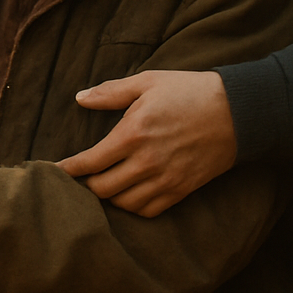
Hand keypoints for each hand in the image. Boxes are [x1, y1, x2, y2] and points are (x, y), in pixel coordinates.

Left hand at [56, 70, 235, 217]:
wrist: (237, 112)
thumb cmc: (189, 91)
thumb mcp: (147, 81)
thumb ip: (111, 92)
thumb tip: (80, 98)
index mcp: (133, 133)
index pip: (90, 162)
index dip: (68, 170)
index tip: (55, 171)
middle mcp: (146, 162)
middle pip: (103, 189)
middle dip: (85, 185)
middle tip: (77, 179)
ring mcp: (165, 179)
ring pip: (124, 204)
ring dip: (108, 198)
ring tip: (101, 186)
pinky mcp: (181, 190)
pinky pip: (149, 211)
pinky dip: (133, 208)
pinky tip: (126, 196)